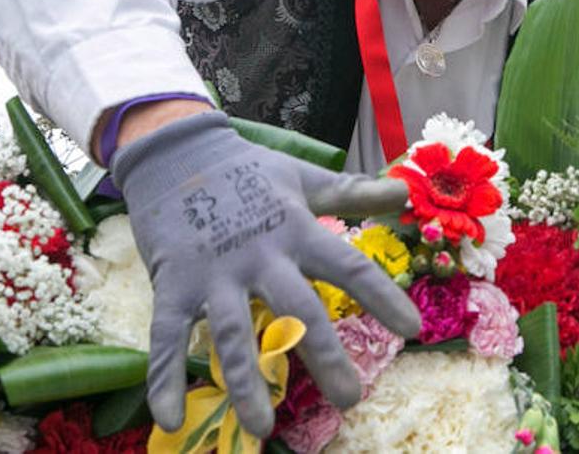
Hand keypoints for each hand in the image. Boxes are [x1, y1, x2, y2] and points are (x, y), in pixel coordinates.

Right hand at [110, 110, 419, 436]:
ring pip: (231, 333)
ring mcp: (213, 273)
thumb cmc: (248, 170)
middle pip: (297, 309)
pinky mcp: (171, 285)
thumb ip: (353, 193)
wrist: (175, 152)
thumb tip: (405, 193)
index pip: (348, 266)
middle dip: (325, 355)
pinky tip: (171, 421)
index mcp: (296, 229)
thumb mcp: (305, 178)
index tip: (413, 330)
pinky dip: (165, 379)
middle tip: (351, 398)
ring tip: (262, 428)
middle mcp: (259, 255)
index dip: (382, 297)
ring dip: (247, 381)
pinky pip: (166, 338)